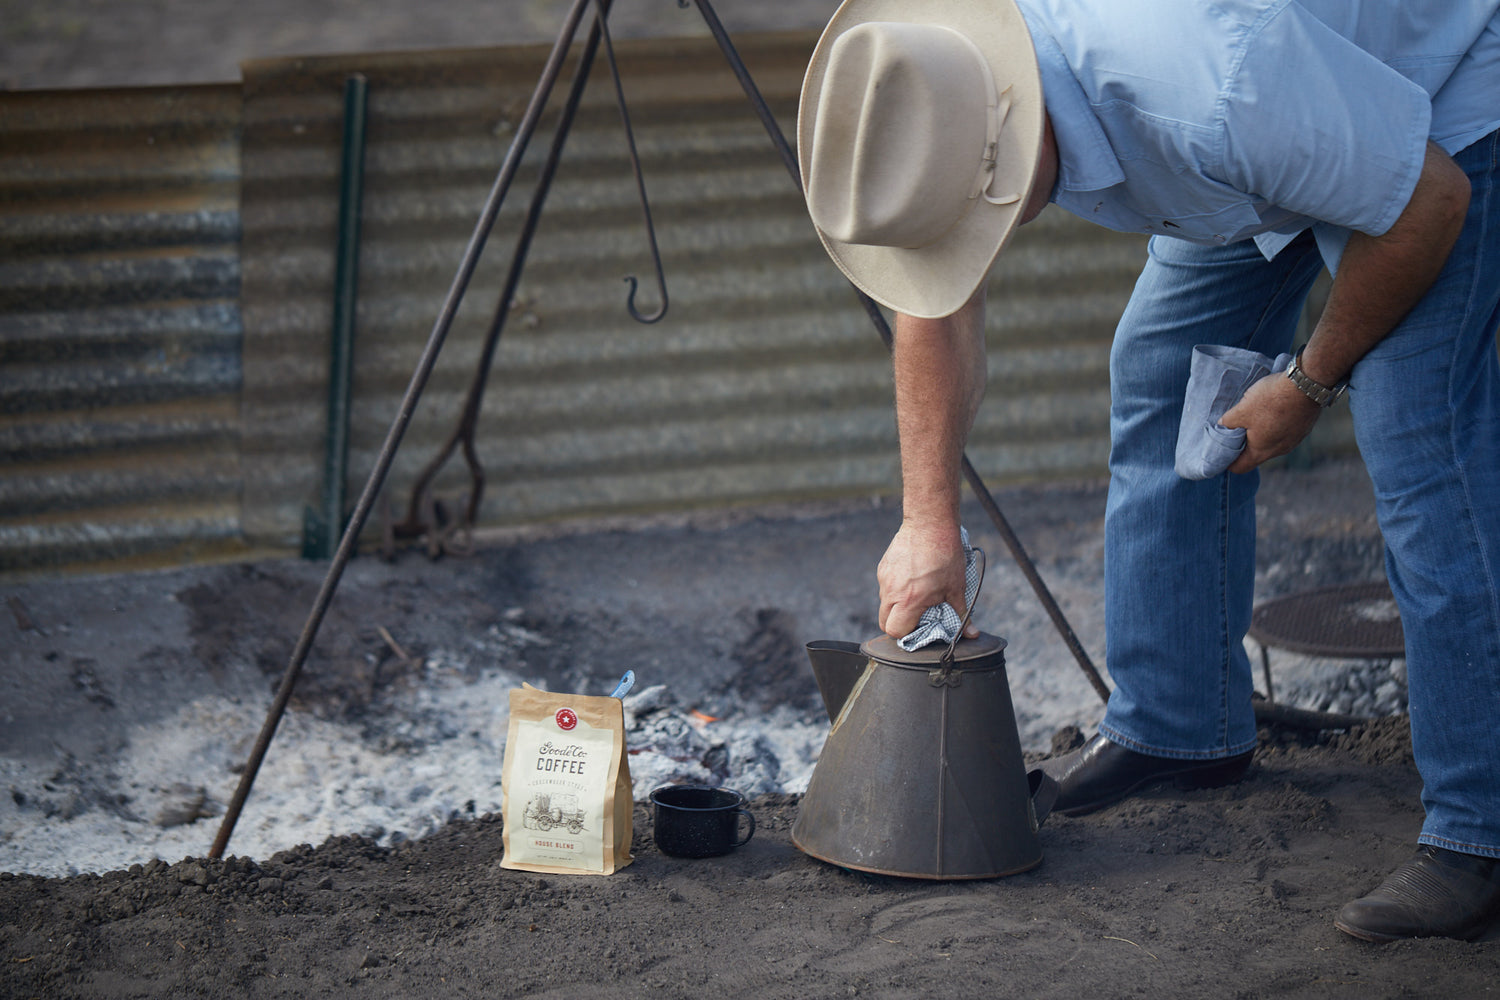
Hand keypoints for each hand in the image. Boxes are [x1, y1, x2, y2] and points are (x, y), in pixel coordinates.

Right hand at [877, 522, 978, 639]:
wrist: (930, 524)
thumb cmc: (945, 555)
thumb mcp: (957, 588)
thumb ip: (962, 615)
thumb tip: (971, 634)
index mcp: (909, 600)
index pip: (895, 631)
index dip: (906, 634)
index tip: (920, 628)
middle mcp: (891, 591)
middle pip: (884, 622)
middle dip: (898, 624)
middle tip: (916, 617)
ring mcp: (885, 579)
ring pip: (884, 603)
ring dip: (897, 606)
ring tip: (917, 594)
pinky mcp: (883, 567)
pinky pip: (885, 587)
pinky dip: (896, 589)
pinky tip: (912, 579)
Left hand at [1219, 371, 1321, 473]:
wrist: (1307, 384)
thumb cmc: (1271, 400)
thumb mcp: (1241, 410)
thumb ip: (1227, 423)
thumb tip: (1221, 427)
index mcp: (1261, 451)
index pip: (1240, 467)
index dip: (1227, 461)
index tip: (1220, 450)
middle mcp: (1279, 450)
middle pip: (1255, 454)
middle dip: (1243, 443)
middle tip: (1235, 427)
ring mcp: (1294, 439)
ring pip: (1270, 442)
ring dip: (1260, 432)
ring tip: (1253, 415)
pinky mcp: (1303, 428)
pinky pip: (1284, 431)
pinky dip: (1274, 425)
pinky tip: (1271, 409)